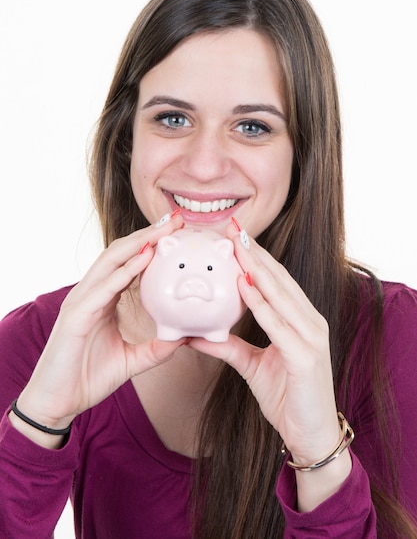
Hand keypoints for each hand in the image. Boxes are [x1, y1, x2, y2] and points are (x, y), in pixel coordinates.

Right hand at [15, 212, 185, 434]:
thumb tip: (184, 338)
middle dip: (148, 233)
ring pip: (110, 261)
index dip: (151, 245)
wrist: (59, 402)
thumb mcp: (132, 360)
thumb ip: (156, 348)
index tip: (177, 233)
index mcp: (103, 299)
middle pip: (121, 253)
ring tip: (163, 230)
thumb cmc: (88, 377)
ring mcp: (81, 301)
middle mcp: (92, 293)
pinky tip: (145, 258)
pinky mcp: (75, 314)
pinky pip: (103, 287)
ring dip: (138, 242)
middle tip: (175, 220)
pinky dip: (124, 271)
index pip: (128, 263)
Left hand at [190, 221, 341, 466]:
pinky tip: (243, 286)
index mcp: (301, 320)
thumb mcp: (252, 366)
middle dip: (254, 252)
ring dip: (256, 267)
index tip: (233, 236)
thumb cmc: (288, 397)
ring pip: (280, 294)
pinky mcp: (306, 356)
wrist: (311, 435)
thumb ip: (228, 346)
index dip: (254, 257)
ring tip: (235, 245)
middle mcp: (310, 321)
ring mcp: (311, 336)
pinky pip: (278, 324)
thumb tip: (194, 334)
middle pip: (279, 279)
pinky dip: (261, 303)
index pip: (275, 281)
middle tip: (232, 228)